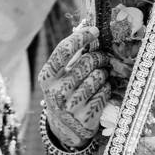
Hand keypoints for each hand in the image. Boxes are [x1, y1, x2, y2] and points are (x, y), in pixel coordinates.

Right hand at [38, 24, 113, 149]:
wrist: (64, 128)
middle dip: (98, 57)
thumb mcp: (59, 75)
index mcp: (47, 77)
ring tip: (100, 76)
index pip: (63, 50)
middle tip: (102, 58)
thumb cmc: (64, 92)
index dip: (81, 37)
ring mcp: (71, 105)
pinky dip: (107, 88)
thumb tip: (86, 26)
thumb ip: (70, 55)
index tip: (95, 31)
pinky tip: (101, 90)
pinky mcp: (86, 116)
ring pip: (98, 77)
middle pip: (86, 62)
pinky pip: (105, 92)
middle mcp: (56, 91)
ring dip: (103, 74)